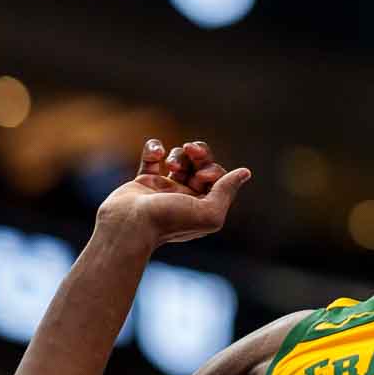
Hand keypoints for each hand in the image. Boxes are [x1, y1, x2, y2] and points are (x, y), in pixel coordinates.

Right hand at [96, 139, 251, 247]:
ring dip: (178, 154)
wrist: (128, 226)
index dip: (213, 169)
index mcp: (202, 206)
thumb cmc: (168, 221)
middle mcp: (185, 198)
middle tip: (192, 149)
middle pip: (200, 164)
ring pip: (179, 159)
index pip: (217, 177)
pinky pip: (151, 157)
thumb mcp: (209, 213)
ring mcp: (163, 189)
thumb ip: (226, 192)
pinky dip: (154, 148)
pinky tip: (155, 153)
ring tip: (170, 164)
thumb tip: (244, 172)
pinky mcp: (142, 182)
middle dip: (199, 153)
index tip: (201, 176)